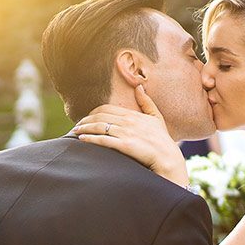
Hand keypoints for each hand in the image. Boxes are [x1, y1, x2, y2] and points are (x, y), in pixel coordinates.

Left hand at [72, 86, 188, 186]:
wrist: (168, 158)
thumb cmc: (163, 139)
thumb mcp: (156, 117)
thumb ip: (147, 102)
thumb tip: (139, 87)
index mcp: (133, 114)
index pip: (107, 108)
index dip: (93, 112)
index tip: (87, 117)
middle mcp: (128, 121)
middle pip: (100, 116)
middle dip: (86, 119)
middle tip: (77, 124)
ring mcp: (126, 133)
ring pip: (99, 126)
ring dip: (84, 128)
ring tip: (75, 131)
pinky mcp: (125, 145)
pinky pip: (103, 140)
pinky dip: (90, 138)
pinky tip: (82, 139)